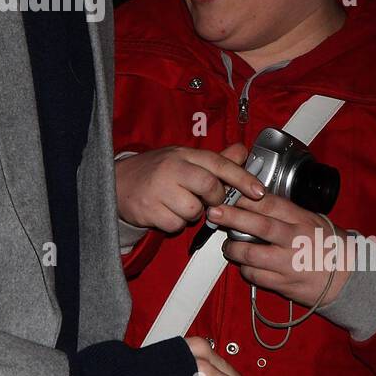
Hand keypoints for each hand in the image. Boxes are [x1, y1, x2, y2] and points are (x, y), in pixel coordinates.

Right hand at [116, 143, 263, 233]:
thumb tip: (243, 151)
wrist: (117, 183)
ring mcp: (159, 189)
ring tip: (179, 204)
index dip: (241, 177)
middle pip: (209, 186)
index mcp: (183, 154)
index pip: (218, 163)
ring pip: (194, 210)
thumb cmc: (156, 171)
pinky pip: (176, 225)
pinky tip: (166, 212)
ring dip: (192, 213)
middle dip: (215, 198)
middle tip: (208, 200)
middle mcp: (171, 168)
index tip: (258, 192)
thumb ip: (215, 159)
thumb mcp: (184, 159)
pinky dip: (175, 223)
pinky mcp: (149, 210)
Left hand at [206, 193, 353, 308]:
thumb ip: (287, 212)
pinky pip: (255, 276)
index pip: (270, 204)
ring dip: (233, 248)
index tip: (229, 193)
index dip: (246, 197)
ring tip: (228, 245)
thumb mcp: (314, 220)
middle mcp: (295, 240)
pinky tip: (245, 265)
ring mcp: (288, 264)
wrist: (350, 278)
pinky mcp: (284, 285)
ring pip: (250, 255)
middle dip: (231, 217)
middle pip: (258, 226)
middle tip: (214, 212)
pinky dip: (245, 270)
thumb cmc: (330, 245)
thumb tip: (255, 200)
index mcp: (302, 220)